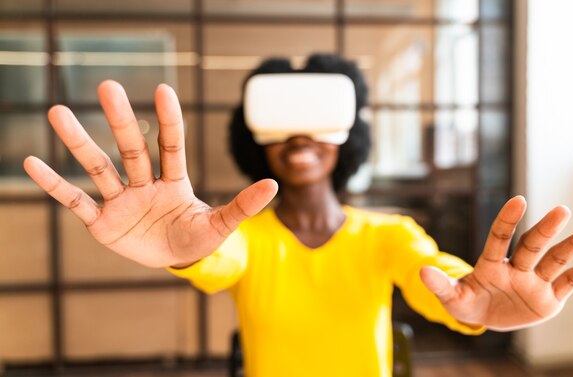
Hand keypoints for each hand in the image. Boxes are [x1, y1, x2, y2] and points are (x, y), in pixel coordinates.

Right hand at [24, 80, 276, 267]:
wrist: (176, 260)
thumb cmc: (199, 237)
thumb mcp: (222, 224)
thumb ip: (243, 206)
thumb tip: (273, 184)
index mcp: (174, 181)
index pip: (171, 145)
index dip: (168, 120)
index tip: (163, 90)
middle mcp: (145, 183)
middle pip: (132, 148)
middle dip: (121, 120)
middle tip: (107, 86)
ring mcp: (122, 200)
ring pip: (98, 167)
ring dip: (78, 143)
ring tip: (57, 112)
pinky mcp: (102, 222)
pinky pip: (75, 201)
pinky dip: (55, 185)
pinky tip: (30, 163)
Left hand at [420, 196, 572, 330]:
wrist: (487, 317)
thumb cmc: (468, 303)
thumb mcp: (453, 298)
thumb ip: (440, 285)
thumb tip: (421, 271)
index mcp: (491, 265)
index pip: (499, 238)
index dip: (507, 220)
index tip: (518, 200)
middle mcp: (517, 267)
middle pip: (533, 246)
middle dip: (546, 230)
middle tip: (562, 210)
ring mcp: (535, 281)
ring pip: (556, 259)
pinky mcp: (550, 298)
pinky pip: (571, 282)